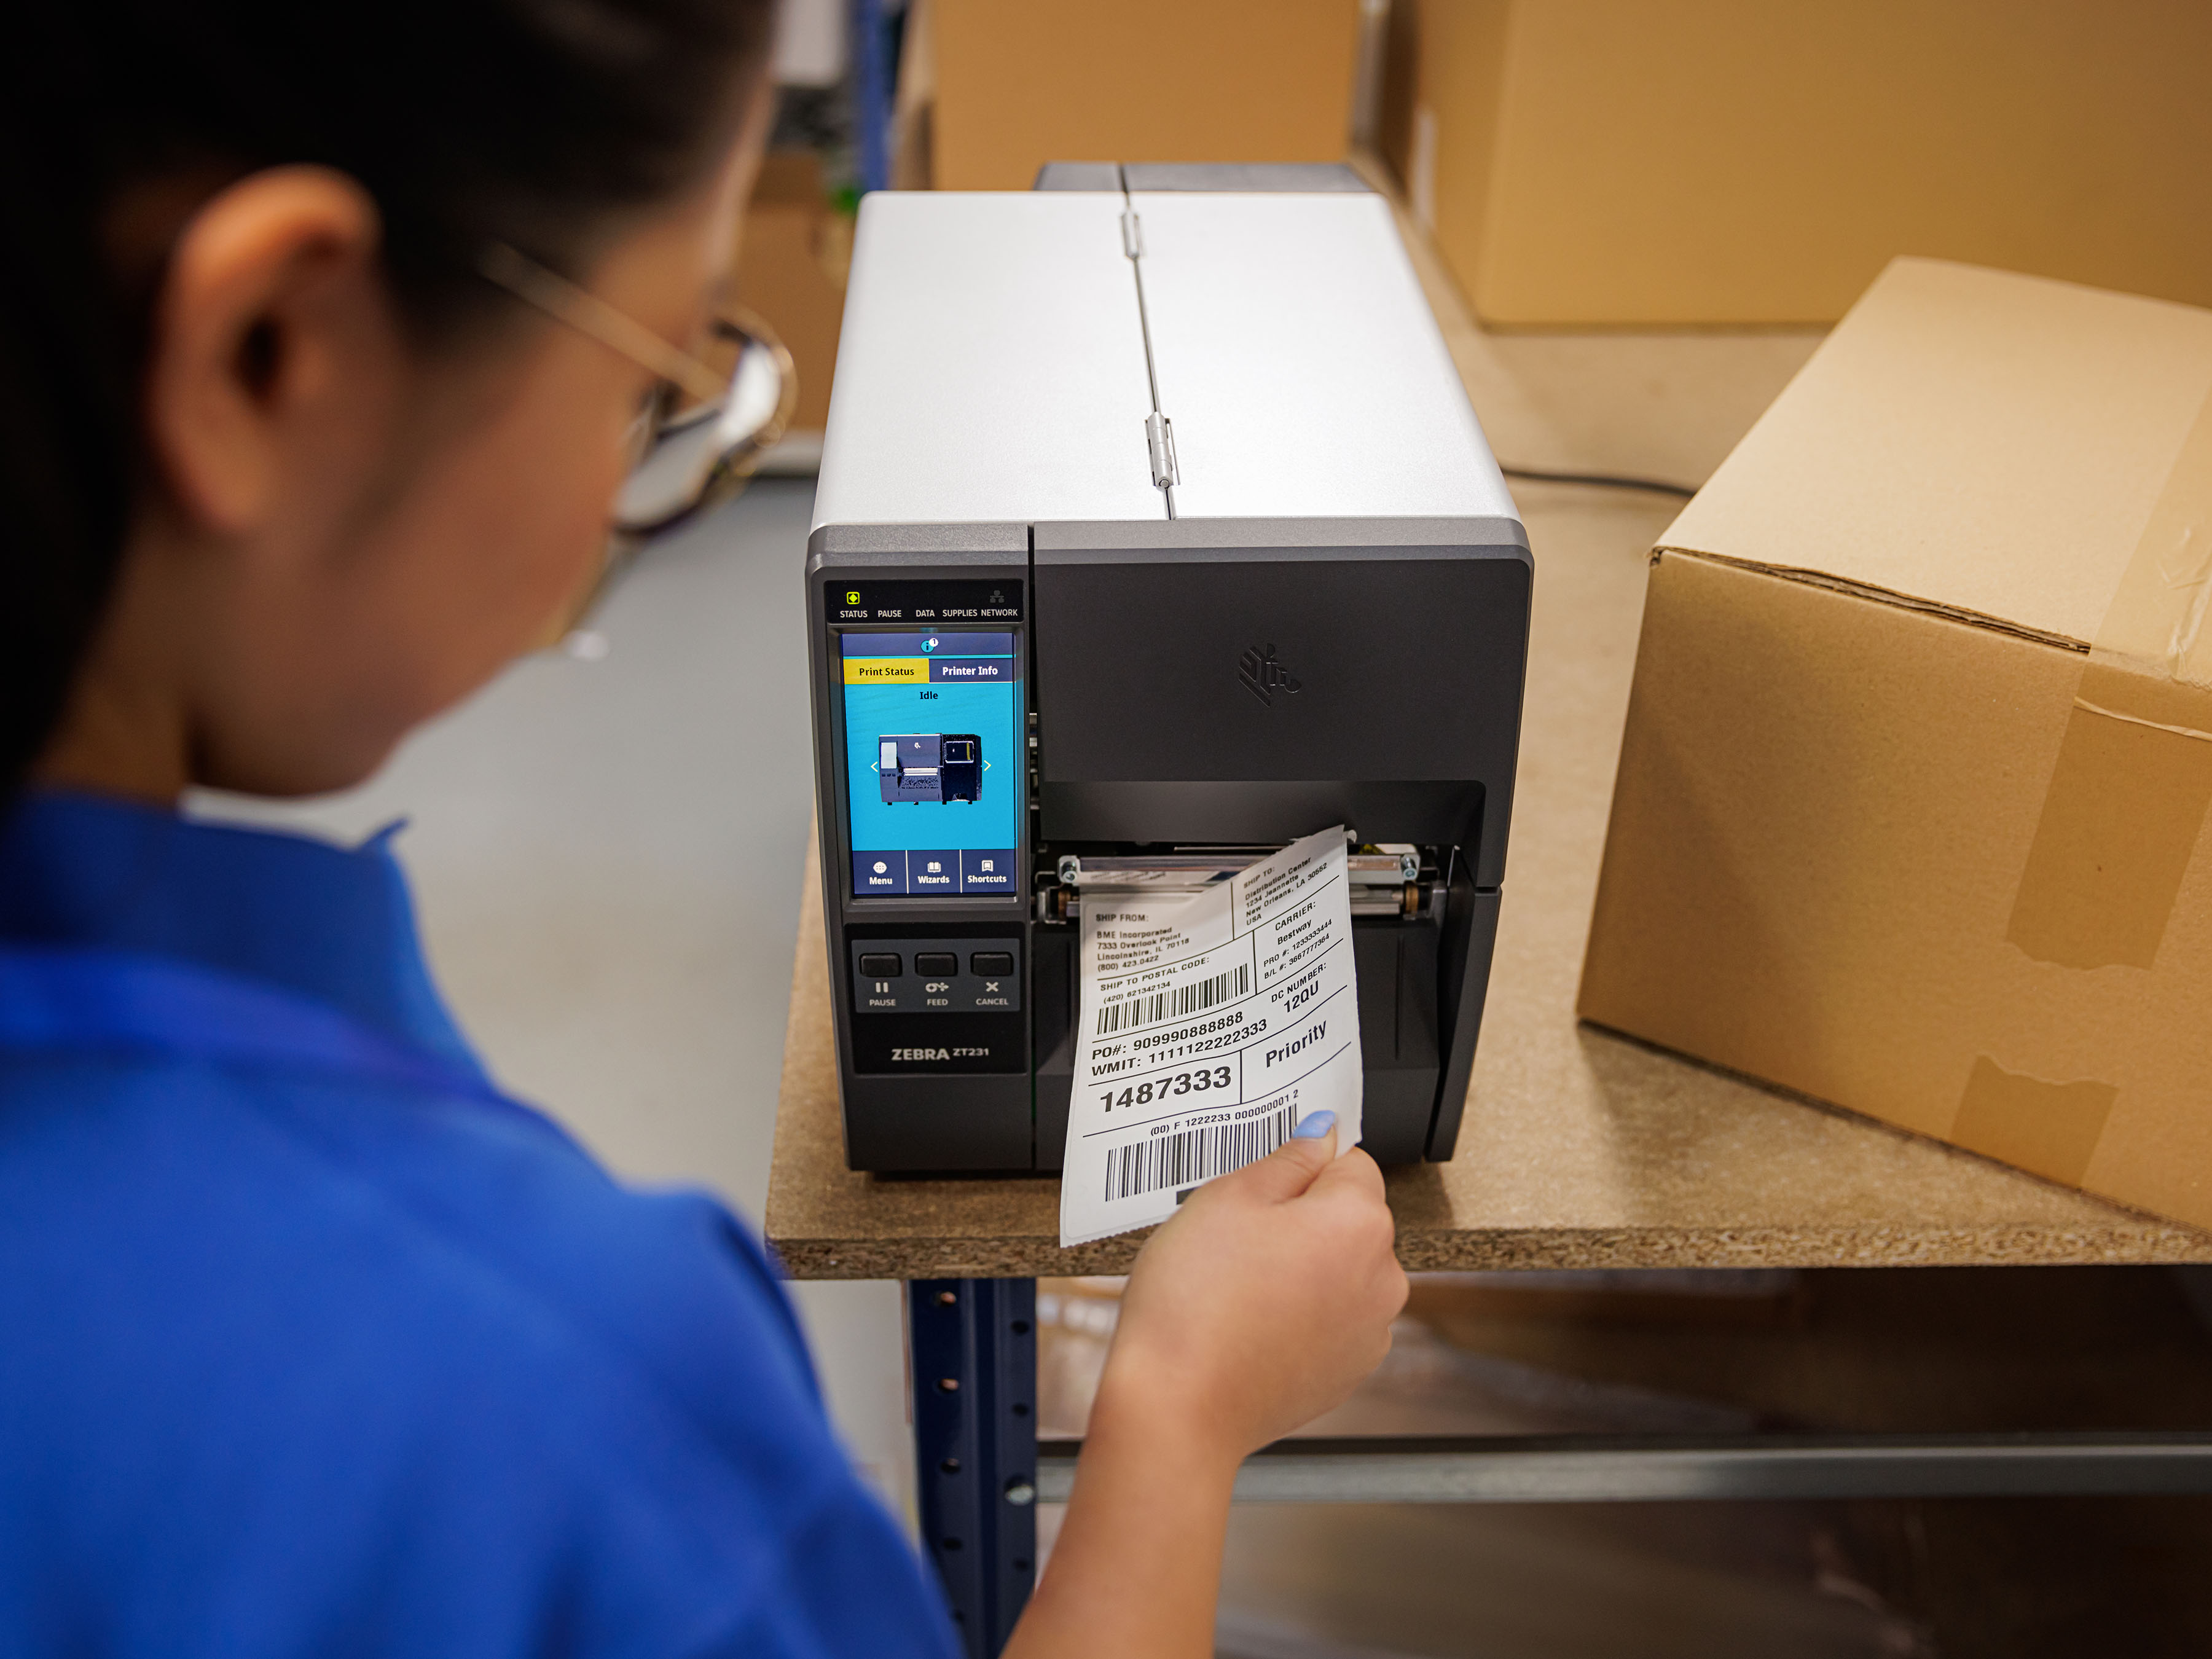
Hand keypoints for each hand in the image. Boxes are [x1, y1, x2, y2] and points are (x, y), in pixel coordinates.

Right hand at [1095, 1116, 1408, 1465]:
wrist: (1179, 1406)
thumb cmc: (1196, 1303)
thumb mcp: (1228, 1198)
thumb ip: (1286, 1159)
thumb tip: (1320, 1136)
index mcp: (1359, 1223)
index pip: (1350, 1161)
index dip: (1301, 1166)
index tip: (1261, 1186)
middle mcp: (1383, 1278)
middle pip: (1349, 1219)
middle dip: (1302, 1218)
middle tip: (1237, 1237)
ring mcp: (1370, 1332)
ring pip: (1340, 1271)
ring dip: (1304, 1267)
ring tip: (1239, 1285)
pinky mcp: (1348, 1372)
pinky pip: (1331, 1319)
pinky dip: (1302, 1314)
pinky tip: (1251, 1322)